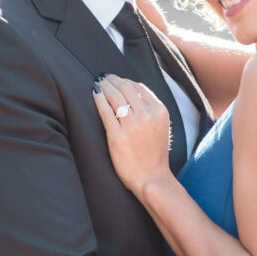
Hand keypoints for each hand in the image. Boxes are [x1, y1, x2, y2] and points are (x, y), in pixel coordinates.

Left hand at [94, 74, 173, 198]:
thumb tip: (134, 89)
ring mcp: (132, 126)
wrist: (151, 178)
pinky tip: (95, 94)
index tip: (116, 80)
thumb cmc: (154, 154)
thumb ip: (150, 109)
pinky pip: (105, 111)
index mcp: (159, 111)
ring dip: (104, 86)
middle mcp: (147, 116)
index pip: (139, 87)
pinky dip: (99, 99)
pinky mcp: (117, 137)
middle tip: (103, 77)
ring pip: (114, 96)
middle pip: (125, 88)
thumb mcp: (161, 127)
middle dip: (112, 80)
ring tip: (98, 83)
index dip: (125, 80)